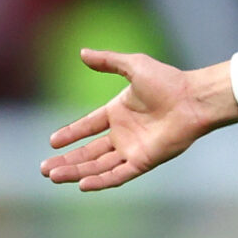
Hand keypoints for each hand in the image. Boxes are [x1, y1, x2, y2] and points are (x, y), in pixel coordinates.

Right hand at [40, 49, 237, 190]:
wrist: (194, 99)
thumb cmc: (169, 81)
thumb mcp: (135, 65)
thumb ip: (109, 61)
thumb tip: (82, 52)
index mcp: (119, 112)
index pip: (88, 126)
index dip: (70, 134)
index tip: (52, 141)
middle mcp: (124, 133)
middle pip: (89, 151)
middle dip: (66, 160)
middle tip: (43, 168)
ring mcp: (133, 148)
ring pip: (98, 165)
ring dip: (75, 171)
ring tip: (52, 176)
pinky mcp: (144, 160)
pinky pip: (118, 175)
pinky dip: (100, 181)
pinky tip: (81, 185)